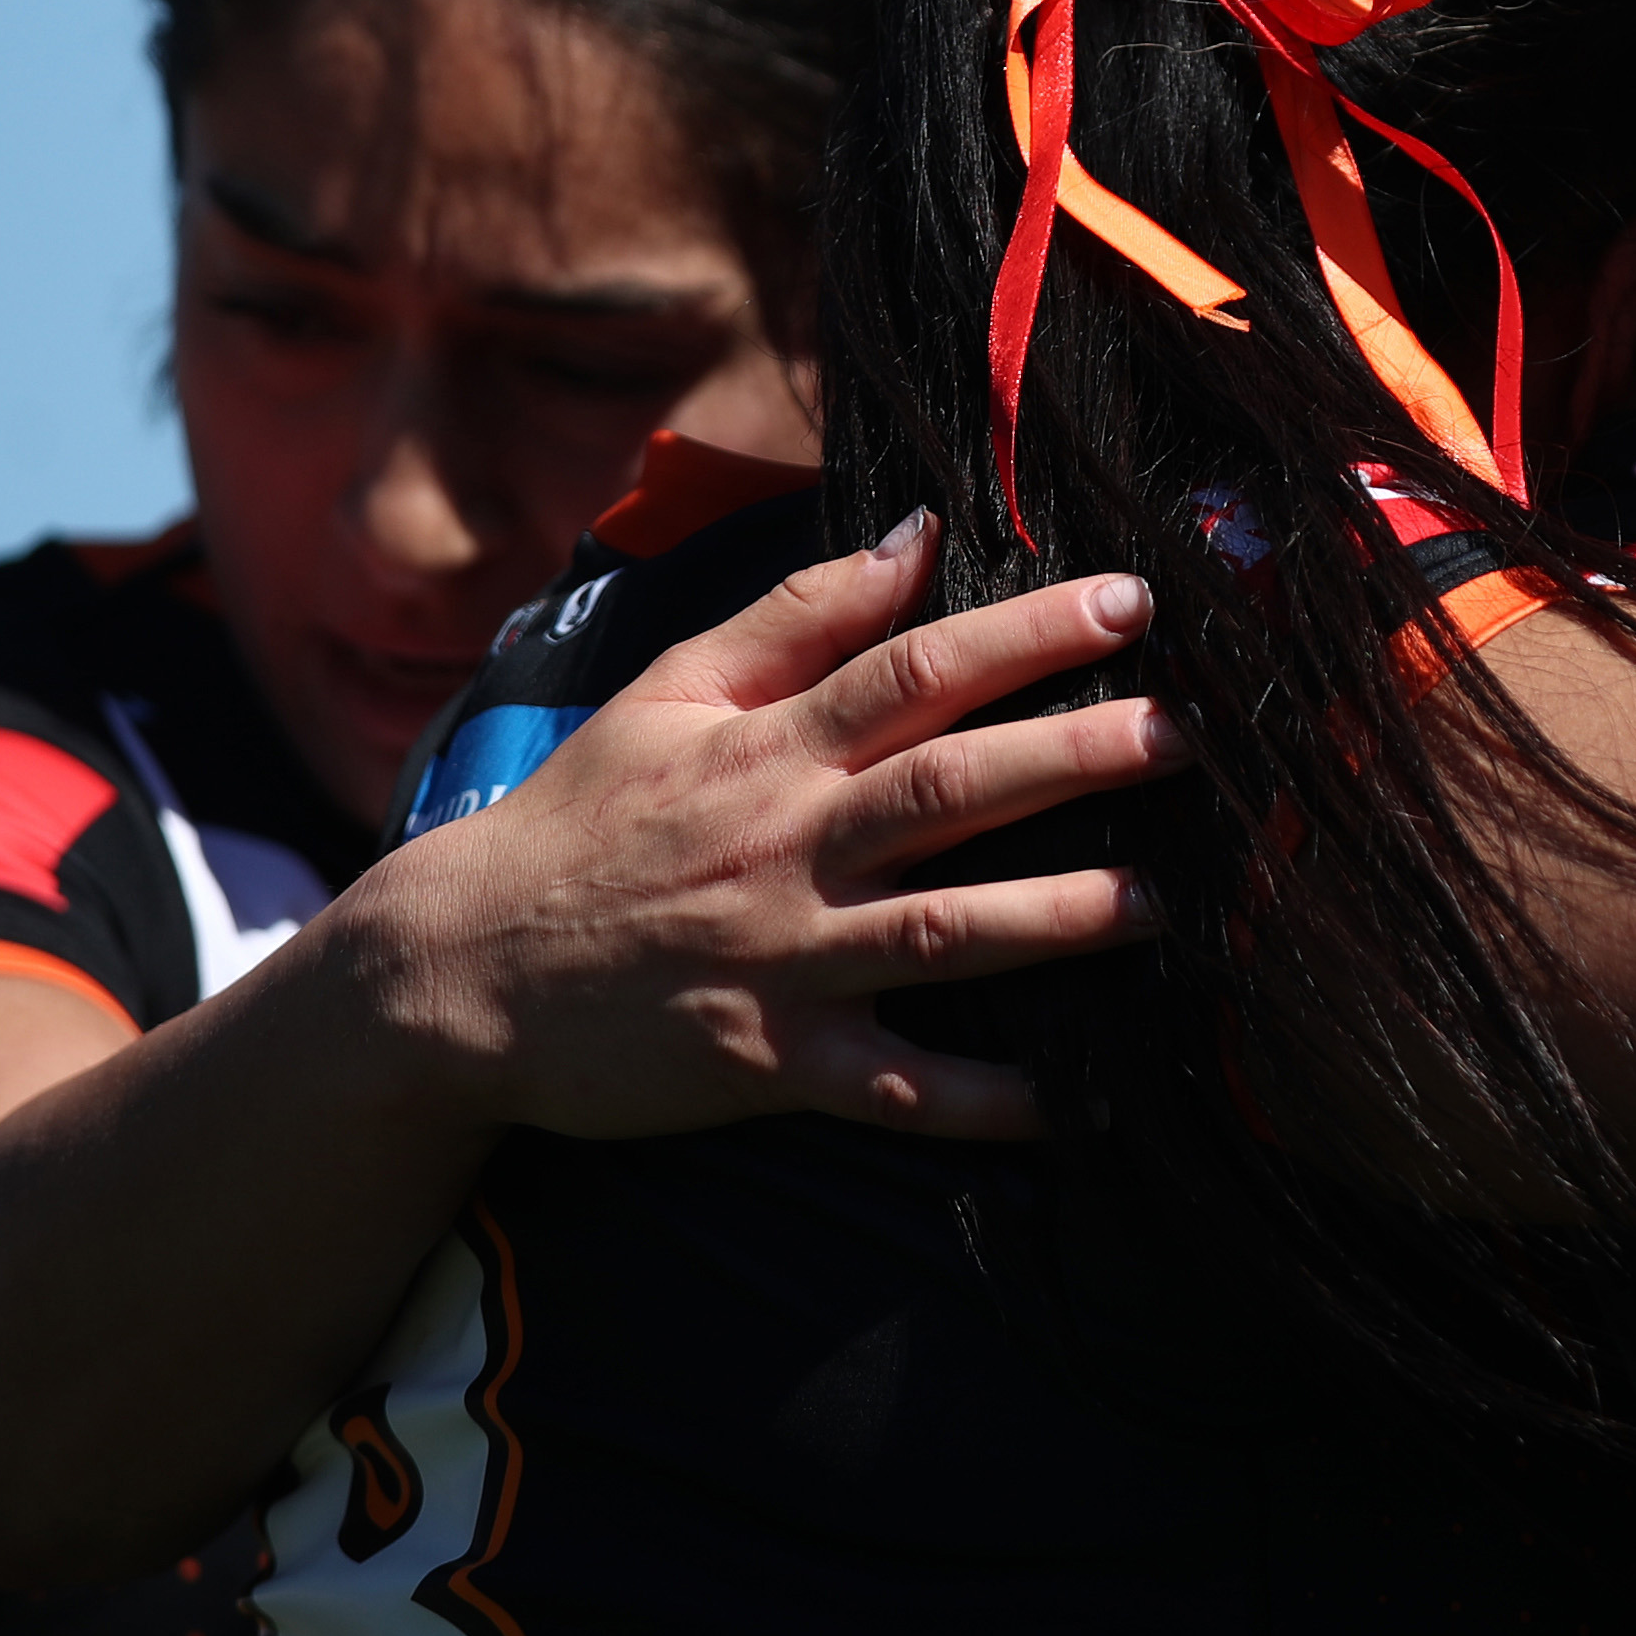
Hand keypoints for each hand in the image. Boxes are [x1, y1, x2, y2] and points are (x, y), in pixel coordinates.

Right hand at [324, 516, 1188, 1142]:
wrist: (453, 973)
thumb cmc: (579, 821)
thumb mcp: (667, 693)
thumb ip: (797, 615)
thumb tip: (916, 532)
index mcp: (766, 750)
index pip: (914, 670)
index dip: (1026, 633)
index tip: (1130, 601)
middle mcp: (784, 847)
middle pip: (946, 790)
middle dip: (1072, 758)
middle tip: (1182, 736)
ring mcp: (778, 960)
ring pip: (937, 934)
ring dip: (1053, 919)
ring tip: (1155, 903)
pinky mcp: (765, 1064)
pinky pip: (890, 1087)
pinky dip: (979, 1100)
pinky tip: (1074, 1103)